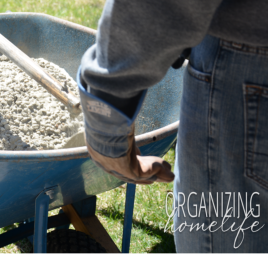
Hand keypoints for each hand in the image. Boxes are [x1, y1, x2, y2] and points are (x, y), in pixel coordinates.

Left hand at [77, 68, 173, 184]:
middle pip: (128, 172)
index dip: (132, 161)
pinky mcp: (126, 170)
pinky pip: (143, 173)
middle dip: (147, 173)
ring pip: (138, 174)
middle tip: (162, 173)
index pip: (115, 159)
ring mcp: (114, 167)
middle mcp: (104, 160)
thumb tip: (115, 94)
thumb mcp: (109, 113)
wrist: (101, 115)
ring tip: (170, 174)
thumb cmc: (103, 110)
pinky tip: (165, 165)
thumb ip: (116, 113)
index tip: (142, 160)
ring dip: (156, 173)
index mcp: (97, 148)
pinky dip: (155, 169)